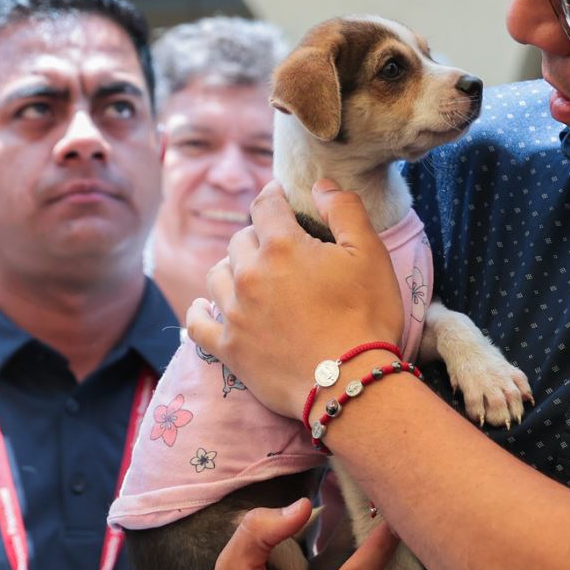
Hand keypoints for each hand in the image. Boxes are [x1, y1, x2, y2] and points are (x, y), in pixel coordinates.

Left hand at [188, 179, 405, 418]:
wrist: (350, 385)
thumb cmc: (366, 317)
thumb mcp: (371, 254)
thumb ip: (345, 210)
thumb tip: (321, 185)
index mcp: (281, 245)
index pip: (266, 204)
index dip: (275, 196)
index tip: (282, 199)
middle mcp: (249, 273)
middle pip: (241, 239)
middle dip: (259, 236)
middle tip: (280, 248)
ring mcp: (234, 312)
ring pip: (218, 274)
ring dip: (233, 268)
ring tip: (251, 276)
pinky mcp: (228, 348)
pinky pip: (198, 323)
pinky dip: (200, 311)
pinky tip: (206, 306)